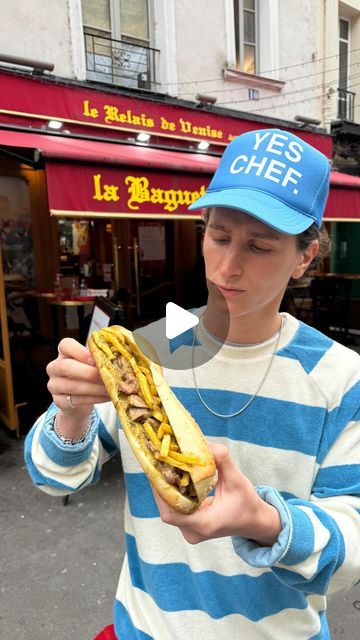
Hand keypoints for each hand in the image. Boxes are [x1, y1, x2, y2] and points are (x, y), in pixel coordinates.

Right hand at [46, 338, 108, 437]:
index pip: (65, 345)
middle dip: (87, 372)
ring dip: (94, 388)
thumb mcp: (92, 364)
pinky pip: (77, 400)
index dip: (80, 351)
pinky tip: (107, 397)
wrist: (79, 400)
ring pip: (72, 386)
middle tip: (105, 376)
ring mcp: (54, 385)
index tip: (95, 360)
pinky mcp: (58, 401)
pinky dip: (95, 399)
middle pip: (65, 366)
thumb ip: (99, 358)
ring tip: (110, 389)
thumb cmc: (88, 376)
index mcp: (64, 353)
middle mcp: (54, 367)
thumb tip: (118, 358)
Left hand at [153, 443, 280, 546]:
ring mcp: (190, 531)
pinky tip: (172, 476)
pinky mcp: (189, 526)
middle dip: (161, 486)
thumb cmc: (247, 503)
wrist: (254, 521)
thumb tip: (205, 443)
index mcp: (205, 524)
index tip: (158, 472)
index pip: (171, 514)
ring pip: (169, 509)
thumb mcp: (237, 479)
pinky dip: (172, 493)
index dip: (160, 493)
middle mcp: (193, 532)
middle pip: (166, 509)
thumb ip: (222, 461)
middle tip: (157, 462)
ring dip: (165, 488)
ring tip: (163, 466)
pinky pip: (175, 509)